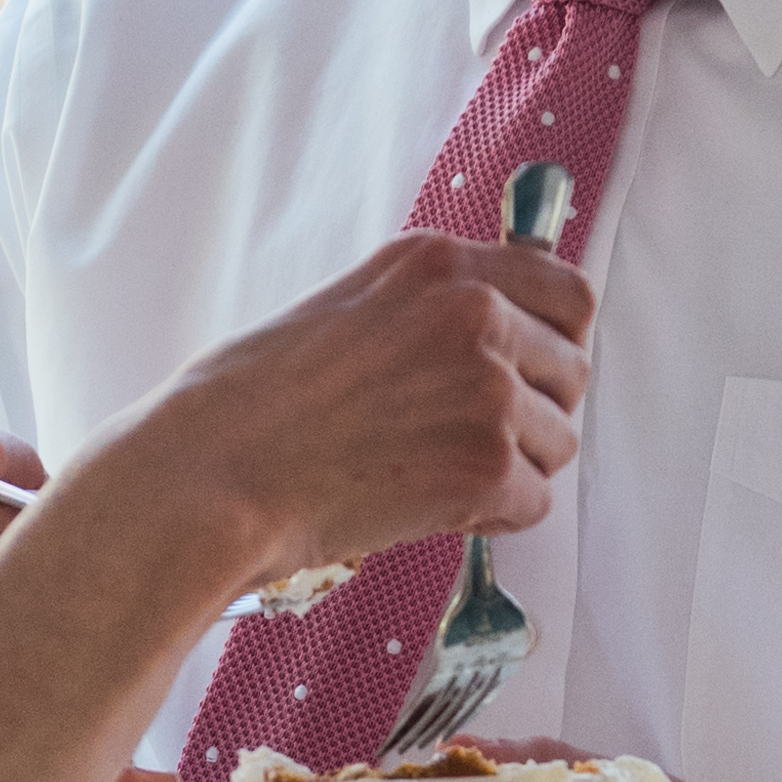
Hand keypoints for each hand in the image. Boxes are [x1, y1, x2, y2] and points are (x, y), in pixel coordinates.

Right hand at [101, 229, 591, 587]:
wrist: (211, 474)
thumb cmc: (248, 405)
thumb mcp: (345, 309)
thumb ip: (425, 312)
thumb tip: (493, 343)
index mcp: (436, 263)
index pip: (566, 290)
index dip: (557, 341)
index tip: (535, 369)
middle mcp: (474, 312)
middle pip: (571, 371)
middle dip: (533, 413)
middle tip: (466, 439)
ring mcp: (487, 386)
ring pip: (556, 442)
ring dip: (509, 469)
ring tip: (429, 475)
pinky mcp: (486, 463)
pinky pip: (534, 502)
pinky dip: (491, 518)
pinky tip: (428, 509)